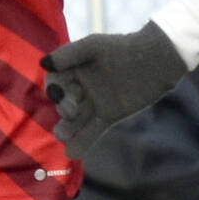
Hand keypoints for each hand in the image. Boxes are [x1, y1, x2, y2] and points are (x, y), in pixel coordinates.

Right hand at [41, 21, 188, 158]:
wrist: (155, 61)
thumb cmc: (123, 48)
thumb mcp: (94, 46)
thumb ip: (69, 54)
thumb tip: (43, 64)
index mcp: (75, 68)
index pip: (56, 82)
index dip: (54, 90)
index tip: (58, 95)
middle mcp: (82, 86)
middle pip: (64, 102)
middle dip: (64, 108)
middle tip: (71, 111)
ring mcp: (95, 102)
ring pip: (76, 119)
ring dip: (68, 129)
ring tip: (62, 136)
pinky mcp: (108, 115)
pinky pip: (93, 130)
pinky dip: (83, 141)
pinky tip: (72, 152)